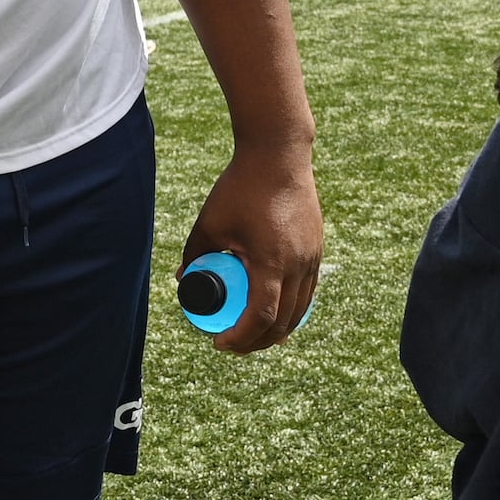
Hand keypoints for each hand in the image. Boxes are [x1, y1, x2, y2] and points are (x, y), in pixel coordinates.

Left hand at [184, 141, 323, 353]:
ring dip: (277, 329)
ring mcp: (312, 258)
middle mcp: (298, 265)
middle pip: (283, 323)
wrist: (279, 155)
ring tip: (253, 334)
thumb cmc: (240, 187)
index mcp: (271, 262)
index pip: (260, 318)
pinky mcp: (316, 249)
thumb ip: (194, 254)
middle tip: (234, 345)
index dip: (240, 338)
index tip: (220, 343)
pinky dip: (291, 308)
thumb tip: (182, 281)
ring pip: (300, 310)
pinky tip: (274, 310)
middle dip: (258, 342)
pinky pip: (307, 291)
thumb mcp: (209, 223)